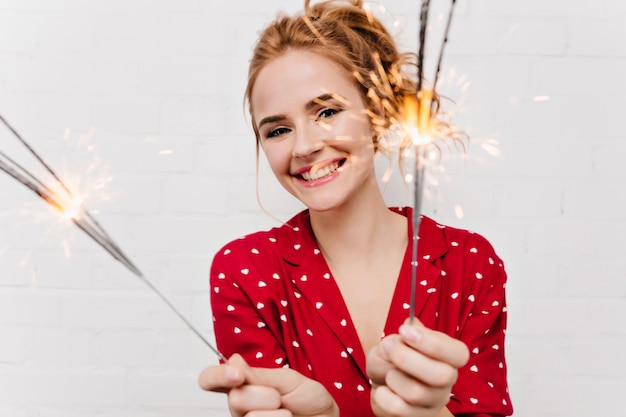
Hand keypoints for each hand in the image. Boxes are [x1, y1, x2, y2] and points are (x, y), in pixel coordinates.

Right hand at [198, 354, 338, 416]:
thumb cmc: (309, 400)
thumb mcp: (287, 380)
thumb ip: (259, 374)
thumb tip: (234, 360)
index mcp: (243, 386)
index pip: (211, 379)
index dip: (217, 375)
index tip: (237, 374)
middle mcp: (239, 407)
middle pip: (234, 398)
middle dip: (264, 395)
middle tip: (280, 398)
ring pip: (249, 416)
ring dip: (276, 412)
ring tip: (287, 413)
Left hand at [366, 318, 468, 416]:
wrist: (381, 382)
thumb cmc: (392, 357)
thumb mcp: (394, 341)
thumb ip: (401, 337)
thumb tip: (409, 329)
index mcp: (450, 357)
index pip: (458, 353)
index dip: (431, 342)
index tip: (403, 330)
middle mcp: (448, 381)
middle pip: (441, 376)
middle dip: (406, 358)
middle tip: (388, 348)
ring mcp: (435, 403)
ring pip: (416, 393)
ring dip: (393, 377)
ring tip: (389, 373)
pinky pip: (398, 408)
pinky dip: (383, 395)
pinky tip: (384, 390)